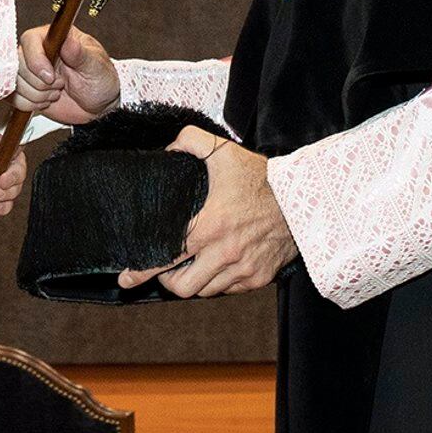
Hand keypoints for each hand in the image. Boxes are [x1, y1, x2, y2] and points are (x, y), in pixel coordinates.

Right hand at [14, 24, 119, 123]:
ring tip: (55, 93)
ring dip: (36, 94)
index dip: (35, 59)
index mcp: (55, 39)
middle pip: (18, 63)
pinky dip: (28, 104)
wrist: (99, 107)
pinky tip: (45, 101)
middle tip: (59, 85)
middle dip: (38, 82)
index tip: (49, 77)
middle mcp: (39, 53)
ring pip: (15, 82)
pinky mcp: (26, 90)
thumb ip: (81, 54)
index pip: (30, 40)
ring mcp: (31, 72)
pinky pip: (13, 97)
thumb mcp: (96, 66)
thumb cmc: (100, 81)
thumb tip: (68, 41)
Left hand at [117, 126, 296, 297]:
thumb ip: (189, 142)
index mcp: (210, 226)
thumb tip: (167, 150)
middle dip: (167, 282)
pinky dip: (218, 281)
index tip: (126, 278)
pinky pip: (227, 289)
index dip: (142, 271)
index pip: (166, 257)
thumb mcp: (224, 152)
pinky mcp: (258, 278)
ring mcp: (242, 269)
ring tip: (191, 265)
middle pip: (181, 287)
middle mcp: (224, 253)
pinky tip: (216, 264)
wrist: (305, 199)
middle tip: (164, 269)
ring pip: (204, 291)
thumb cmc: (263, 178)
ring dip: (193, 281)